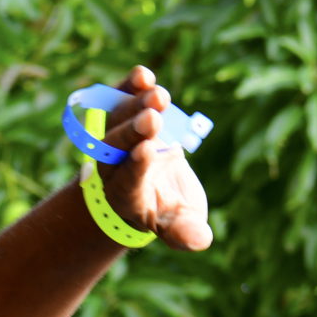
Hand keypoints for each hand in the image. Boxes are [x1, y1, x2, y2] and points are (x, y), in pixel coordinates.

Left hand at [95, 65, 213, 251]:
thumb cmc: (164, 207)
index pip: (128, 179)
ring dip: (136, 105)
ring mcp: (115, 134)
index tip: (147, 151)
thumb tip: (201, 241)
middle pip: (117, 146)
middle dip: (134, 132)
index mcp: (127, 194)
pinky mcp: (122, 111)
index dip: (136, 165)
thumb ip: (185, 232)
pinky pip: (119, 96)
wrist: (146, 179)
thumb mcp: (178, 223)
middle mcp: (115, 164)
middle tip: (152, 119)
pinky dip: (129, 86)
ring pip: (119, 118)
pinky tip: (143, 75)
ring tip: (157, 95)